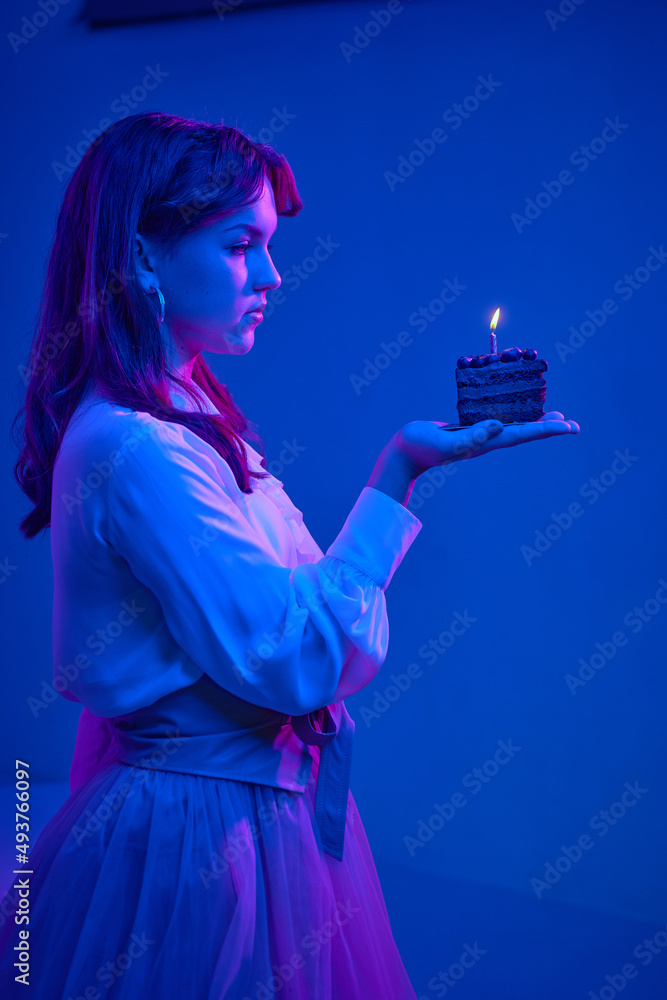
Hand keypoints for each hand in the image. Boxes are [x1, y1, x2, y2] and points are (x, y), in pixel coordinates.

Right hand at [388, 411, 579, 479]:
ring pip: (513, 426)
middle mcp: (486, 440)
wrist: (403, 453)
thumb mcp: (445, 441)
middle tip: (572, 423)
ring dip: (534, 421)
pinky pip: (497, 419)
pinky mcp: (468, 429)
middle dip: (549, 427)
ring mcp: (478, 435)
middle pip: (525, 432)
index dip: (548, 429)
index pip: (523, 434)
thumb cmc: (420, 447)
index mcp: (485, 442)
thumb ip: (470, 436)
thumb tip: (498, 426)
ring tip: (553, 415)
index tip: (570, 426)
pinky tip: (513, 410)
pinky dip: (511, 414)